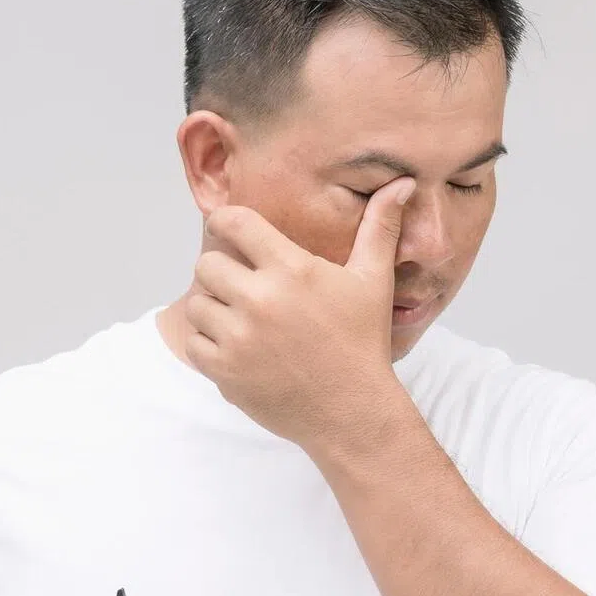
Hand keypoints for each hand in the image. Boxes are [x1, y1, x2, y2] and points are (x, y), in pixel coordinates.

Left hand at [183, 175, 416, 449]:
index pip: (234, 223)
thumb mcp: (374, 281)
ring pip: (197, 304)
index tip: (230, 231)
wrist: (352, 412)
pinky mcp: (225, 372)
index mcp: (292, 270)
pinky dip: (208, 343)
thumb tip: (401, 183)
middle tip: (241, 284)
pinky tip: (235, 345)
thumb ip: (379, 228)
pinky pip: (194, 342)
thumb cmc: (364, 344)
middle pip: (207, 264)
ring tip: (239, 317)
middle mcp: (260, 300)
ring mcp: (239, 338)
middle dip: (221, 271)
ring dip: (213, 308)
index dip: (226, 222)